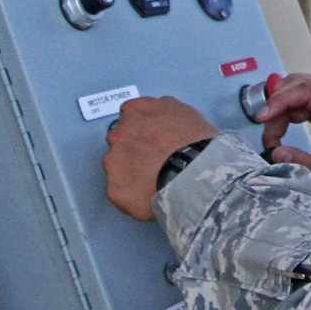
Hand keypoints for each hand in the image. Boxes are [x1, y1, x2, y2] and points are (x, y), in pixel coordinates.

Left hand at [102, 96, 215, 220]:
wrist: (197, 174)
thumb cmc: (197, 141)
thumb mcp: (185, 113)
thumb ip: (164, 112)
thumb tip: (159, 121)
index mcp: (134, 111)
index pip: (130, 117)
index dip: (143, 131)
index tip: (155, 141)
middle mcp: (117, 134)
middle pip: (120, 142)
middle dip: (133, 151)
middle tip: (155, 163)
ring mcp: (113, 163)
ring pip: (117, 169)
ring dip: (130, 174)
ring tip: (154, 183)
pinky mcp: (115, 190)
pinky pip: (121, 194)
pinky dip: (133, 197)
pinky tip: (151, 198)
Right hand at [254, 73, 310, 205]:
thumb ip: (302, 164)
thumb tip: (276, 152)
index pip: (307, 92)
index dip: (281, 101)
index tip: (263, 117)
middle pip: (301, 86)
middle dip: (278, 105)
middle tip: (267, 132)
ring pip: (299, 92)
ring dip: (281, 108)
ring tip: (273, 134)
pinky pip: (302, 104)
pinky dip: (286, 114)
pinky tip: (279, 130)